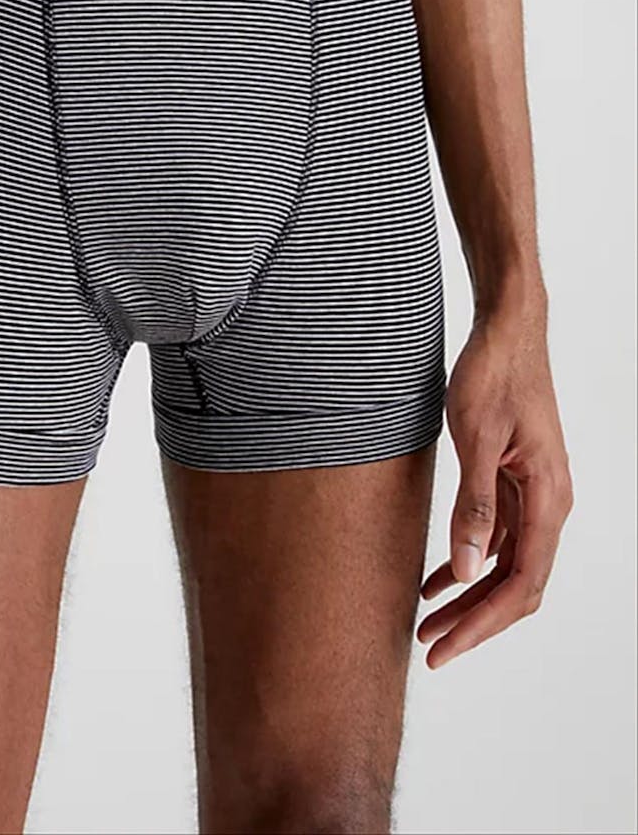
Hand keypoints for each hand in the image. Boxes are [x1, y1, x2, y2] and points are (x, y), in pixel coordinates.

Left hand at [418, 309, 572, 666]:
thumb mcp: (475, 439)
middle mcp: (550, 503)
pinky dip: (470, 561)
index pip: (520, 584)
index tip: (443, 647)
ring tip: (426, 620)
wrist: (506, 329)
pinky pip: (499, 537)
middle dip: (474, 621)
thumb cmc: (493, 374)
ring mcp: (535, 493)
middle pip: (518, 585)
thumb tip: (467, 570)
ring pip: (507, 564)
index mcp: (548, 498)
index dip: (481, 624)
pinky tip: (438, 576)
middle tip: (428, 647)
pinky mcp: (516, 480)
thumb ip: (473, 506)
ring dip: (469, 596)